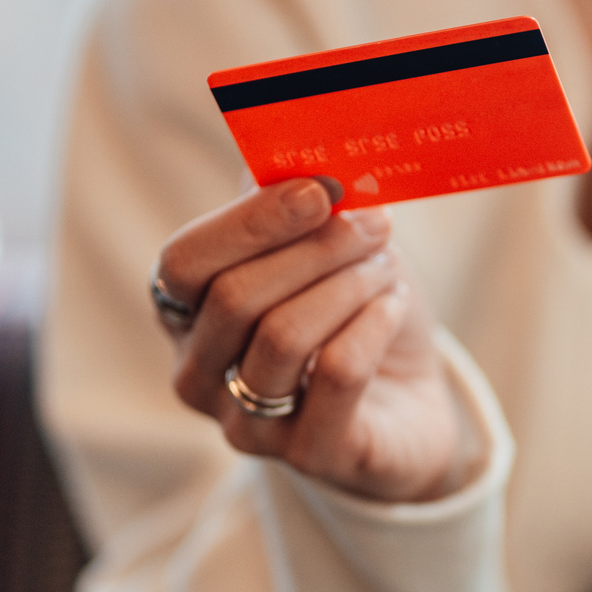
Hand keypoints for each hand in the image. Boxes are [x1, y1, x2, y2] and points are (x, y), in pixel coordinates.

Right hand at [154, 179, 474, 502]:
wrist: (408, 406)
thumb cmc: (352, 315)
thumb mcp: (322, 248)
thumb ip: (295, 197)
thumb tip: (290, 134)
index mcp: (185, 316)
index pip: (183, 263)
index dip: (248, 221)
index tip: (318, 188)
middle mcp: (199, 376)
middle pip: (236, 296)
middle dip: (315, 247)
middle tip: (374, 220)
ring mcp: (249, 426)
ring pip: (284, 335)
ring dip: (347, 284)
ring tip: (385, 266)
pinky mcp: (311, 457)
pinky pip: (337, 375)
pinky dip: (373, 326)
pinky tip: (392, 308)